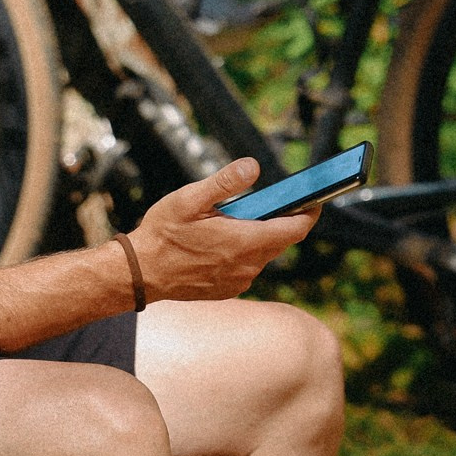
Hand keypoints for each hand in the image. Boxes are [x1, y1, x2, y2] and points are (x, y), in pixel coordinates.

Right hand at [125, 157, 316, 301]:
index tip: (314, 200)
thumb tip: (252, 166)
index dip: (309, 213)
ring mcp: (239, 280)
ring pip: (264, 255)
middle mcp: (248, 265)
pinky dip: (245, 253)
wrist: (141, 273)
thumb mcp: (190, 199)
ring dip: (259, 237)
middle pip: (282, 241)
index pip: (296, 229)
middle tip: (271, 202)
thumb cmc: (163, 234)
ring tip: (237, 221)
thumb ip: (224, 182)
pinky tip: (223, 242)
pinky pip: (248, 267)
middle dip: (282, 221)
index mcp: (245, 241)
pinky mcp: (229, 289)